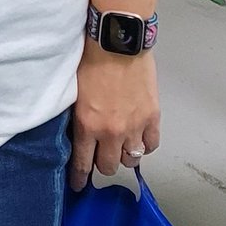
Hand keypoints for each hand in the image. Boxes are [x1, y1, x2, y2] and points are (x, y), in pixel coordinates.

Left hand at [68, 41, 159, 190]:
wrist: (115, 41)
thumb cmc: (90, 57)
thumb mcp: (73, 89)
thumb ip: (77, 113)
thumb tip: (77, 129)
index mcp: (86, 124)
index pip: (83, 162)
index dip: (80, 177)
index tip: (79, 184)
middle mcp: (110, 131)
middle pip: (108, 166)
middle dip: (102, 163)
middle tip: (100, 155)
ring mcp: (133, 126)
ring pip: (130, 159)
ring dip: (123, 153)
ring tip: (119, 144)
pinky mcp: (152, 118)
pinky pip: (150, 145)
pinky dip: (144, 144)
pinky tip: (138, 137)